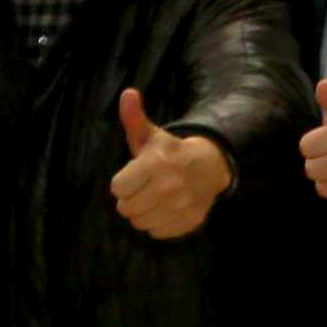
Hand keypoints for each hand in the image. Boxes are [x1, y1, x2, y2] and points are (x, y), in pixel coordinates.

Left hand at [106, 88, 233, 241]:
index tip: (133, 175)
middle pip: (126, 208)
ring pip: (140, 223)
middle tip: (142, 188)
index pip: (117, 188)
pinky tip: (165, 209)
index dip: (122, 182)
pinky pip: (158, 232)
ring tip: (152, 199)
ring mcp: (183, 206)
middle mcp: (170, 186)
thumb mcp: (150, 135)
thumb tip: (128, 93)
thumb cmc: (169, 151)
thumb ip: (134, 118)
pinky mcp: (191, 220)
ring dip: (142, 213)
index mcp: (157, 164)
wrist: (209, 166)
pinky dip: (158, 224)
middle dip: (130, 199)